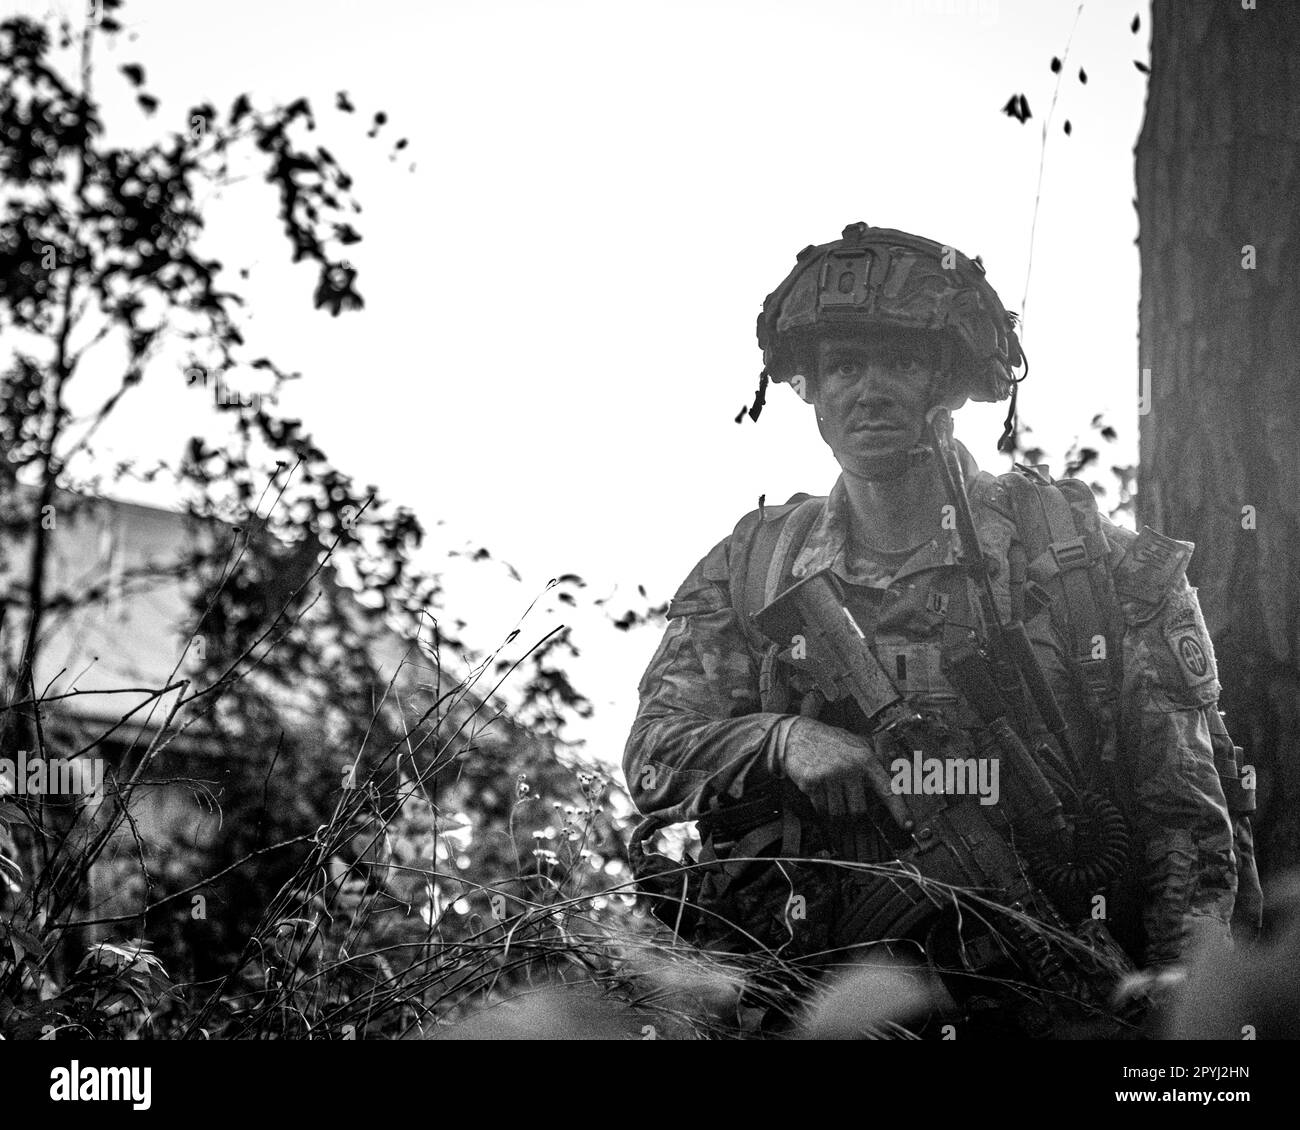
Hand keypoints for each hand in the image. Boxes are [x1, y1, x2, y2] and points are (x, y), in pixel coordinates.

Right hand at [778, 717, 913, 837]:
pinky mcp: (812, 783)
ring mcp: (830, 776)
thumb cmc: (830, 742)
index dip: (899, 809)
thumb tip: (896, 772)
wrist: (797, 735)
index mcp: (866, 759)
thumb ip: (875, 759)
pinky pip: (821, 809)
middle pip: (859, 810)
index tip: (908, 825)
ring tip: (830, 793)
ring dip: (835, 810)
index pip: (887, 788)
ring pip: (839, 812)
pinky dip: (821, 807)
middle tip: (845, 800)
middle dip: (853, 811)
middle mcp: (850, 768)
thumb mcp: (856, 744)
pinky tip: (819, 792)